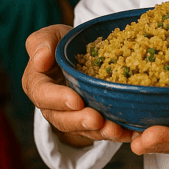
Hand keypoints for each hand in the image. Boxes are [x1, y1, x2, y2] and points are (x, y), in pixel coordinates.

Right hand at [22, 25, 135, 146]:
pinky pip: (102, 131)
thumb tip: (40, 60)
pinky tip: (130, 133)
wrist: (84, 50)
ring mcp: (72, 116)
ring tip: (115, 130)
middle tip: (97, 119)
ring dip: (99, 132)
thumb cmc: (63, 42)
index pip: (43, 94)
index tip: (76, 100)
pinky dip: (117, 133)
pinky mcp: (92, 121)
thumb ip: (41, 43)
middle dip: (80, 121)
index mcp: (38, 84)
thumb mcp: (51, 35)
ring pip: (83, 130)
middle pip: (62, 119)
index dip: (58, 99)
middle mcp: (52, 106)